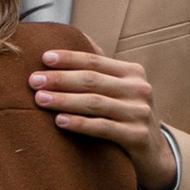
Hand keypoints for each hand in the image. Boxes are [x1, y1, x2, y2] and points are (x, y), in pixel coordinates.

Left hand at [26, 45, 172, 188]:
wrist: (155, 154)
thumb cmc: (128, 116)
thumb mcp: (121, 88)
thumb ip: (102, 67)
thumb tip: (78, 36)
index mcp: (132, 72)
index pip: (94, 61)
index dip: (69, 58)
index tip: (44, 58)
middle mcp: (139, 89)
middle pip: (92, 80)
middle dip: (60, 79)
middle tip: (34, 80)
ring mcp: (139, 113)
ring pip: (95, 103)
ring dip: (64, 100)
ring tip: (40, 99)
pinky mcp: (137, 136)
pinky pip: (102, 128)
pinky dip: (79, 123)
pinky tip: (60, 121)